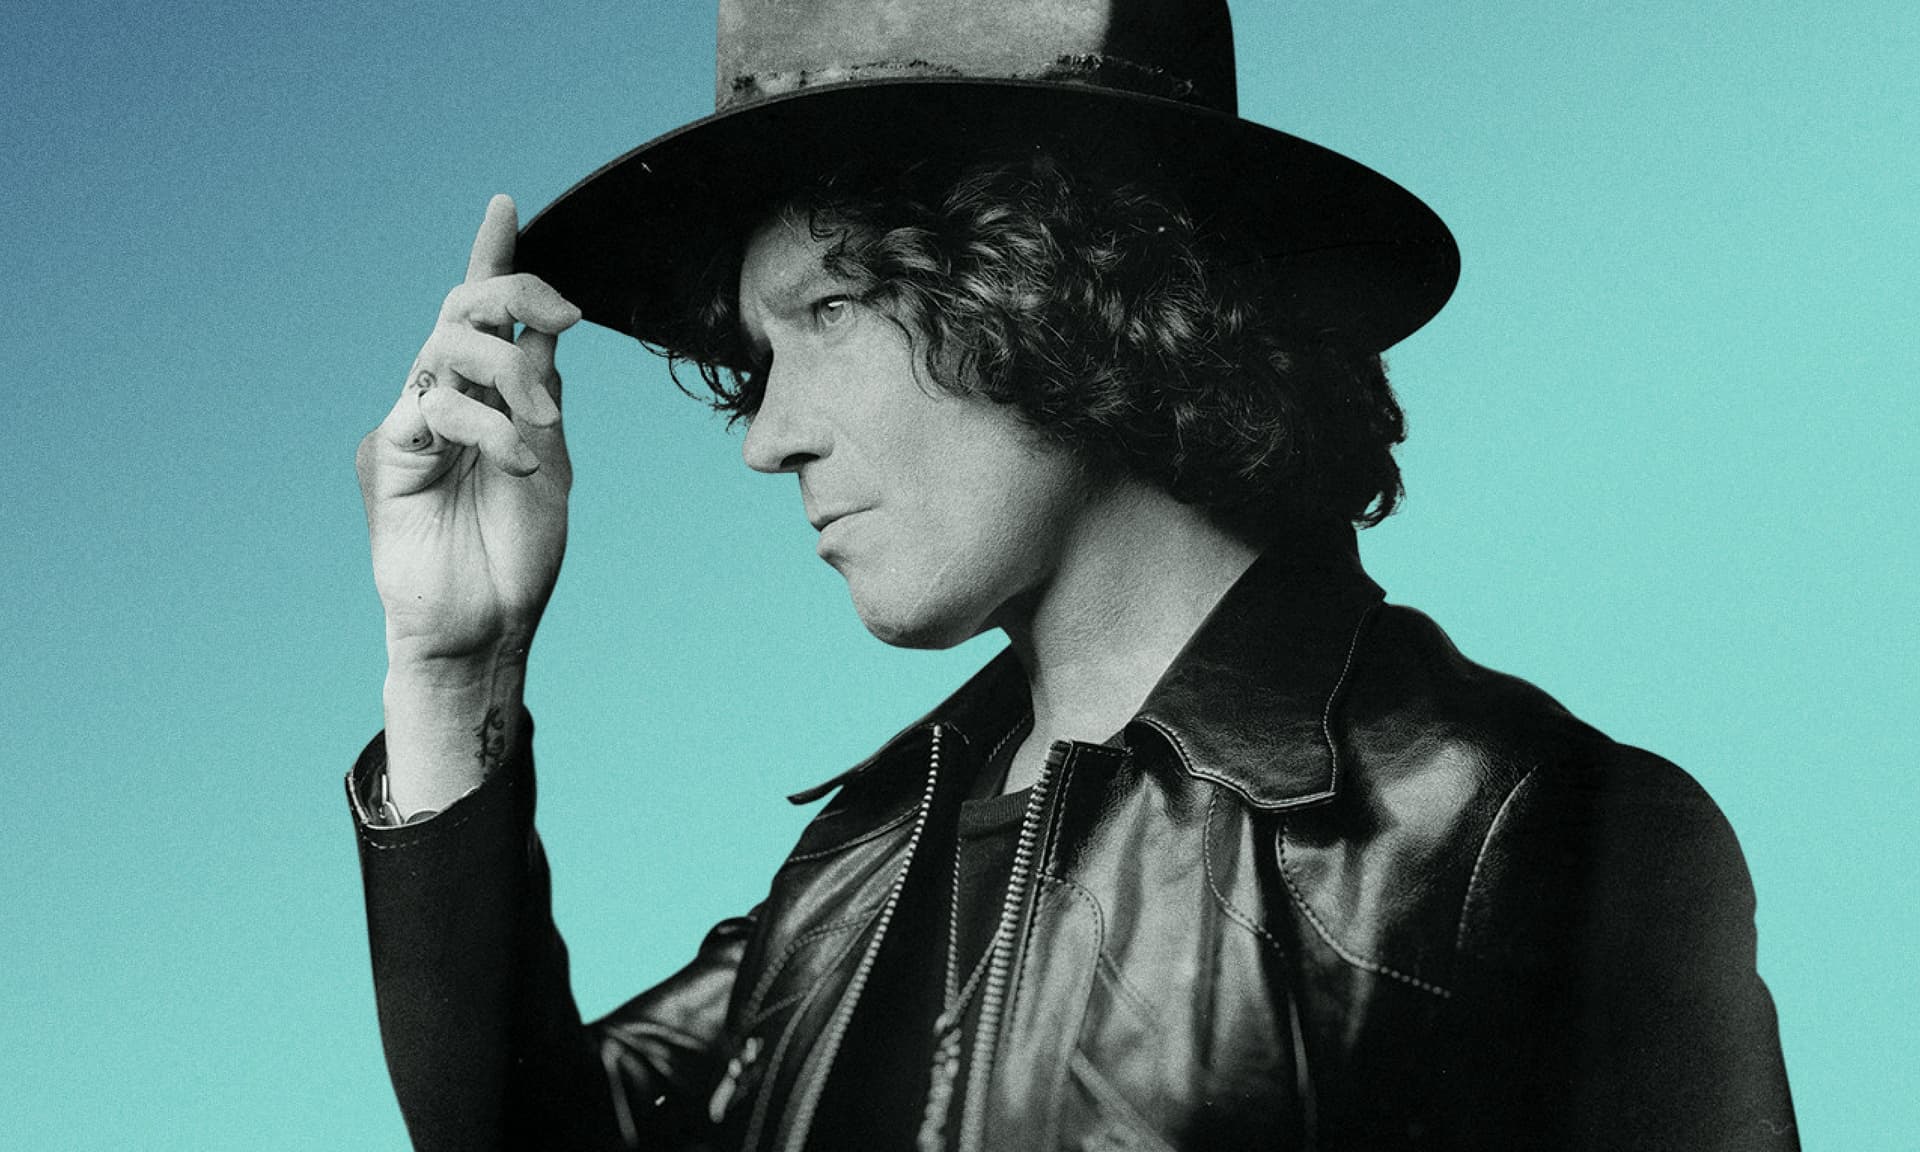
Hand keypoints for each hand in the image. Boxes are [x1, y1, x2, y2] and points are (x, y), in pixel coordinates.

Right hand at [357, 195, 579, 675]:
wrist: (487, 629)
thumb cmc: (517, 555)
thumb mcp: (549, 457)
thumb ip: (540, 391)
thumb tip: (547, 326)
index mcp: (489, 398)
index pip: (485, 316)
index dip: (492, 258)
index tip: (504, 207)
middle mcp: (445, 401)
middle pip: (461, 309)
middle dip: (512, 291)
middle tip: (563, 317)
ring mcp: (415, 425)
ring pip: (446, 346)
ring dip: (507, 371)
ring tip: (543, 423)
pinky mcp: (393, 456)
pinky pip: (434, 408)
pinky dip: (486, 425)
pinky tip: (518, 462)